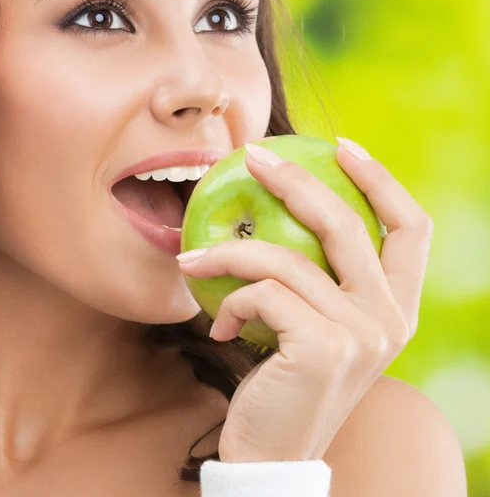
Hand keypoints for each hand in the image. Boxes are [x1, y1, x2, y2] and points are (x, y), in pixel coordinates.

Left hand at [176, 138, 433, 462]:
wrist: (274, 454)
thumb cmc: (286, 381)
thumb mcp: (315, 325)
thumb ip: (318, 278)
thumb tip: (280, 210)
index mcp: (397, 307)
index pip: (410, 226)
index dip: (379, 179)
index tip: (340, 146)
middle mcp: (391, 318)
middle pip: (346, 223)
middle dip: (294, 179)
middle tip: (252, 156)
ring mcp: (362, 334)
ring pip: (286, 259)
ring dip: (230, 251)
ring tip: (192, 257)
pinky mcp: (322, 348)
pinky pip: (262, 292)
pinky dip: (228, 299)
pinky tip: (218, 323)